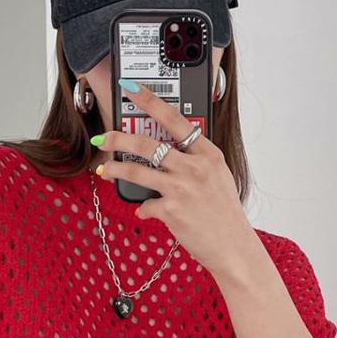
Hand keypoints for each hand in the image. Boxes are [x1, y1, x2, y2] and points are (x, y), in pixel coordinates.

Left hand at [95, 82, 257, 277]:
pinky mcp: (172, 211)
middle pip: (147, 144)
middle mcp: (195, 168)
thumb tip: (166, 153)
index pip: (175, 120)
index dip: (150, 102)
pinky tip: (147, 212)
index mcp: (208, 155)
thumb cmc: (225, 213)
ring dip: (116, 169)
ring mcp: (182, 189)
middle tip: (103, 137)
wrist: (234, 247)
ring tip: (105, 169)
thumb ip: (195, 161)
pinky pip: (146, 205)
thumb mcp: (218, 177)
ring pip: (137, 171)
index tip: (132, 89)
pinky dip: (143, 209)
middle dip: (118, 138)